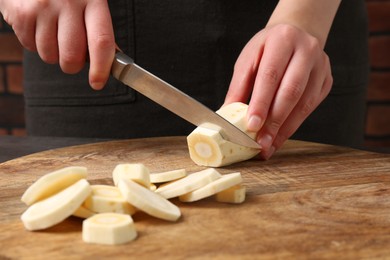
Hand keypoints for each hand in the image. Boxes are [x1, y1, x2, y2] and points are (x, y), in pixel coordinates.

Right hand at [0, 0, 114, 88]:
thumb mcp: (89, 3)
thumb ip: (99, 29)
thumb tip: (113, 59)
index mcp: (93, 0)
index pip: (101, 41)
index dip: (101, 68)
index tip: (97, 83)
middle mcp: (69, 2)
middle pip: (72, 56)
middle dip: (73, 65)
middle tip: (72, 55)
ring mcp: (43, 7)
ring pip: (50, 56)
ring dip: (53, 54)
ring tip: (52, 33)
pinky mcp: (22, 12)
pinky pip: (31, 47)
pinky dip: (35, 44)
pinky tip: (38, 26)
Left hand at [225, 24, 332, 158]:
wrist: (296, 34)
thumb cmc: (267, 48)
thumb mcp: (249, 59)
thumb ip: (239, 86)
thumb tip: (227, 114)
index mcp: (282, 40)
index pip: (271, 75)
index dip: (261, 103)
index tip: (252, 125)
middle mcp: (307, 50)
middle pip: (291, 91)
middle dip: (275, 122)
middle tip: (262, 143)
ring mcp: (321, 66)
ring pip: (304, 103)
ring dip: (285, 129)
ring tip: (270, 145)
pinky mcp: (326, 80)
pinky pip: (311, 107)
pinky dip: (294, 125)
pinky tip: (280, 136)